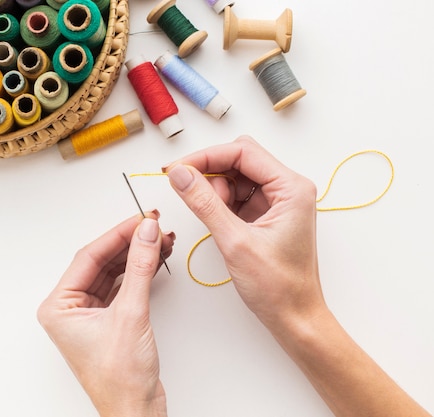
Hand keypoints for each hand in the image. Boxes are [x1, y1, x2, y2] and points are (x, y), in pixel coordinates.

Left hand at [37, 212, 173, 416]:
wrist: (136, 411)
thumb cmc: (120, 379)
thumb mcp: (131, 314)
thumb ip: (139, 268)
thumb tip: (145, 234)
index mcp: (59, 306)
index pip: (89, 257)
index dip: (117, 235)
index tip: (140, 220)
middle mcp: (70, 308)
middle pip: (101, 261)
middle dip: (130, 243)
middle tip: (152, 226)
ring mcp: (90, 313)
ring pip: (114, 272)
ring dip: (137, 256)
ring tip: (160, 239)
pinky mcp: (110, 319)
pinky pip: (123, 285)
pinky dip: (140, 272)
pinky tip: (155, 258)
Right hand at [164, 136, 324, 332]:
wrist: (294, 318)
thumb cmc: (279, 286)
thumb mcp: (234, 241)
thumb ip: (204, 203)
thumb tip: (180, 175)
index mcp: (291, 188)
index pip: (243, 152)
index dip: (206, 157)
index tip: (177, 169)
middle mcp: (287, 189)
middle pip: (239, 160)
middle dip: (210, 173)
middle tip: (185, 188)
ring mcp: (276, 202)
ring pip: (235, 177)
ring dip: (215, 191)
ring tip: (214, 219)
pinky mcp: (265, 215)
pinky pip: (236, 196)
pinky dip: (220, 204)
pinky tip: (218, 222)